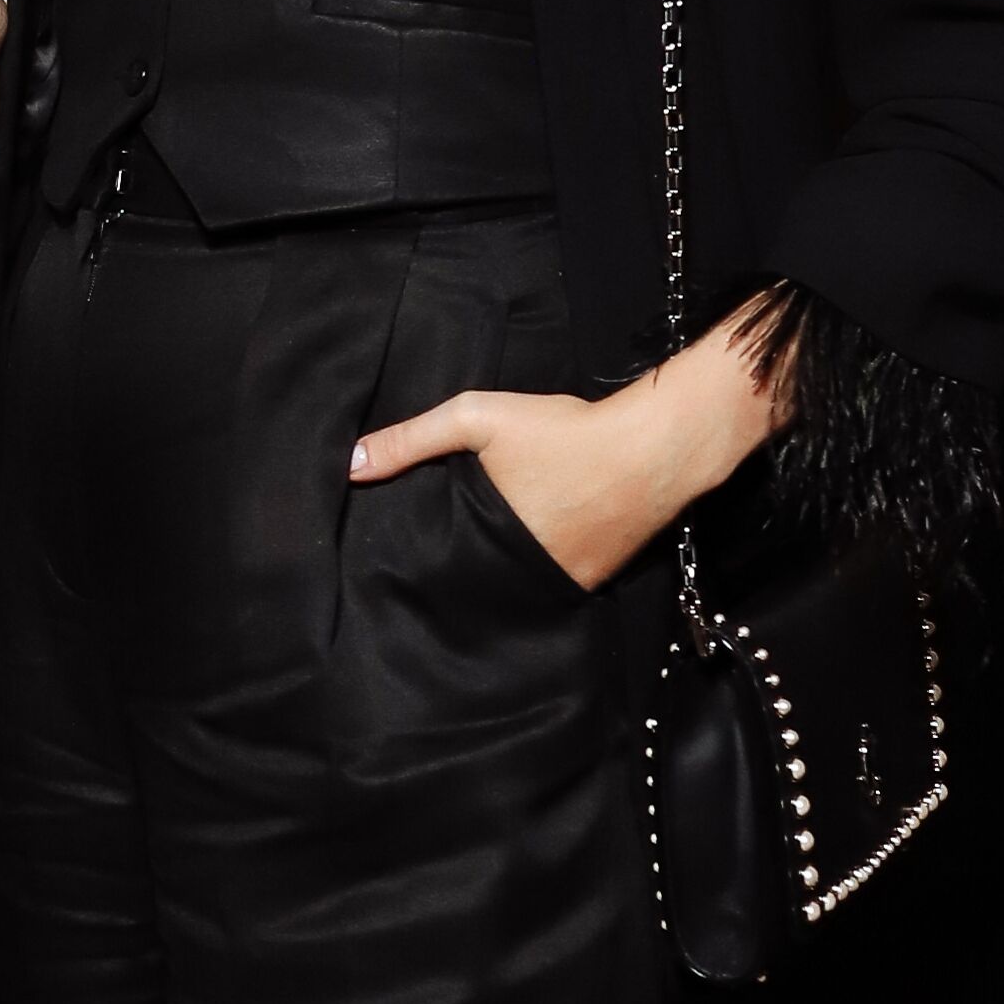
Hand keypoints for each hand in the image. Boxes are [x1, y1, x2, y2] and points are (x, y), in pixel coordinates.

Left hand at [352, 312, 785, 588]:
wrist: (655, 447)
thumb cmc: (564, 431)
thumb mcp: (478, 419)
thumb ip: (412, 440)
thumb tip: (349, 464)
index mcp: (488, 545)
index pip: (438, 571)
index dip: (421, 563)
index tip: (400, 558)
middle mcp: (522, 577)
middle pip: (477, 580)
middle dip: (459, 569)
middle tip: (444, 550)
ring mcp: (563, 584)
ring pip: (515, 584)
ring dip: (502, 569)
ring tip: (486, 547)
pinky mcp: (595, 581)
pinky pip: (554, 581)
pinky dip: (541, 566)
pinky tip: (540, 541)